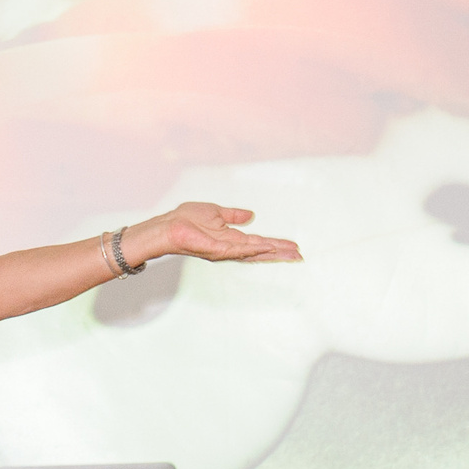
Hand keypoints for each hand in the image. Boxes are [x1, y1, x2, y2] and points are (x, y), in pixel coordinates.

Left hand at [134, 203, 301, 265]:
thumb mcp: (216, 213)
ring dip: (273, 253)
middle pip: (261, 252)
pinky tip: (267, 249)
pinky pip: (239, 250)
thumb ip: (234, 216)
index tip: (293, 247)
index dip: (275, 245)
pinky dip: (253, 249)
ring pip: (254, 252)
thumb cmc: (186, 220)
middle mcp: (231, 248)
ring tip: (291, 254)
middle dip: (280, 254)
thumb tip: (251, 215)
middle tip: (299, 256)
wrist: (169, 226)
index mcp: (231, 239)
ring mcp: (225, 250)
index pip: (258, 243)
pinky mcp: (217, 249)